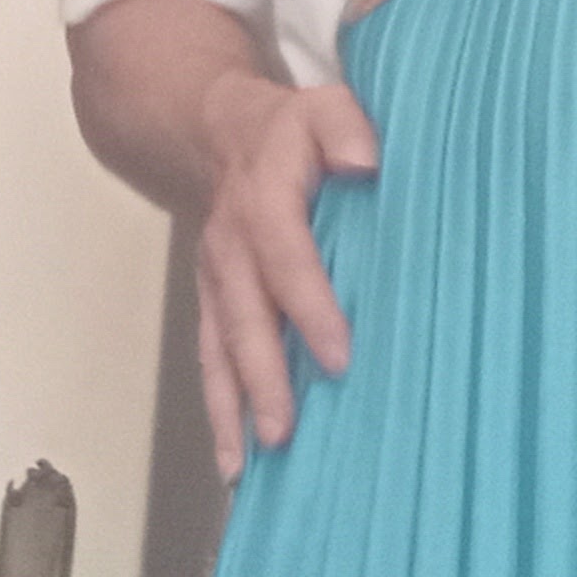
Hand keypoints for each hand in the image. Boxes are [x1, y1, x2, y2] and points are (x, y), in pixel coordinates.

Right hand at [191, 64, 380, 480]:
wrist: (222, 131)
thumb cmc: (293, 128)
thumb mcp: (326, 106)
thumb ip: (347, 127)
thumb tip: (365, 161)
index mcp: (264, 200)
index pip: (287, 258)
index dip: (310, 307)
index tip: (340, 357)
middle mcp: (230, 246)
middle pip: (244, 319)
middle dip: (262, 379)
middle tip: (283, 434)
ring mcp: (215, 280)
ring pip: (218, 350)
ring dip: (230, 410)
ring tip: (243, 469)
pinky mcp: (212, 303)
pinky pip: (212, 360)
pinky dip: (220, 411)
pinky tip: (234, 462)